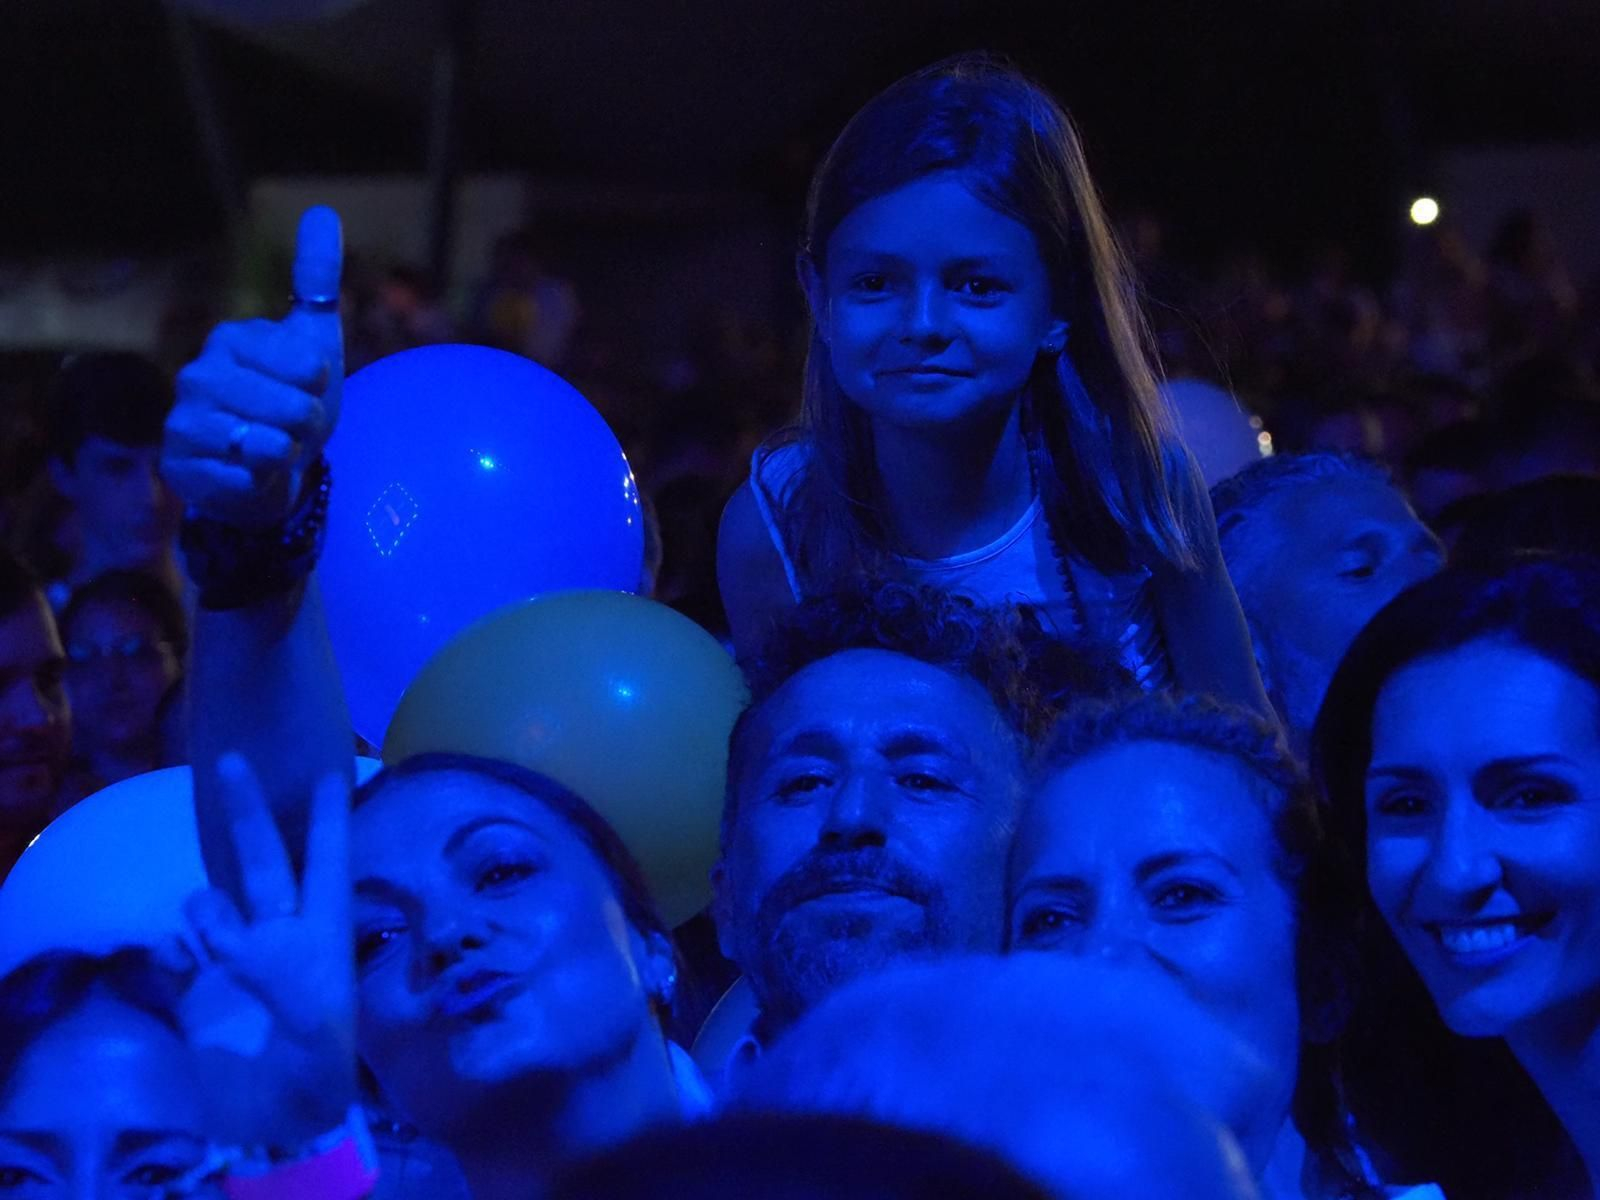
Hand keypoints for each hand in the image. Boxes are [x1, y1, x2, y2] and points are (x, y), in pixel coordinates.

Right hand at [164, 208, 344, 527]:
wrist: (268, 470)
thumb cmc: (291, 403)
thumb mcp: (315, 342)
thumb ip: (317, 281)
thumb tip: (323, 211)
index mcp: (231, 339)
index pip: (308, 366)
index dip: (318, 386)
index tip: (303, 387)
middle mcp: (198, 375)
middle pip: (294, 409)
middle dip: (306, 426)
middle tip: (290, 426)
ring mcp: (184, 421)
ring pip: (270, 446)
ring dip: (286, 454)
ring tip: (271, 448)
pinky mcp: (182, 467)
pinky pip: (249, 479)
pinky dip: (262, 483)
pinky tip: (249, 474)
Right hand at [178, 754, 355, 1149]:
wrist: (279, 1116)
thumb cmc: (315, 1063)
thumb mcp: (310, 1009)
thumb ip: (264, 959)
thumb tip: (217, 925)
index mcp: (323, 930)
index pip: (328, 859)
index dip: (330, 816)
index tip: (335, 769)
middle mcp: (280, 932)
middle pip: (264, 861)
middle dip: (249, 813)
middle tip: (231, 760)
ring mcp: (237, 956)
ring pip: (213, 901)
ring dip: (210, 915)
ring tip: (224, 955)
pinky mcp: (198, 985)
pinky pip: (176, 948)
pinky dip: (176, 950)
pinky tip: (185, 968)